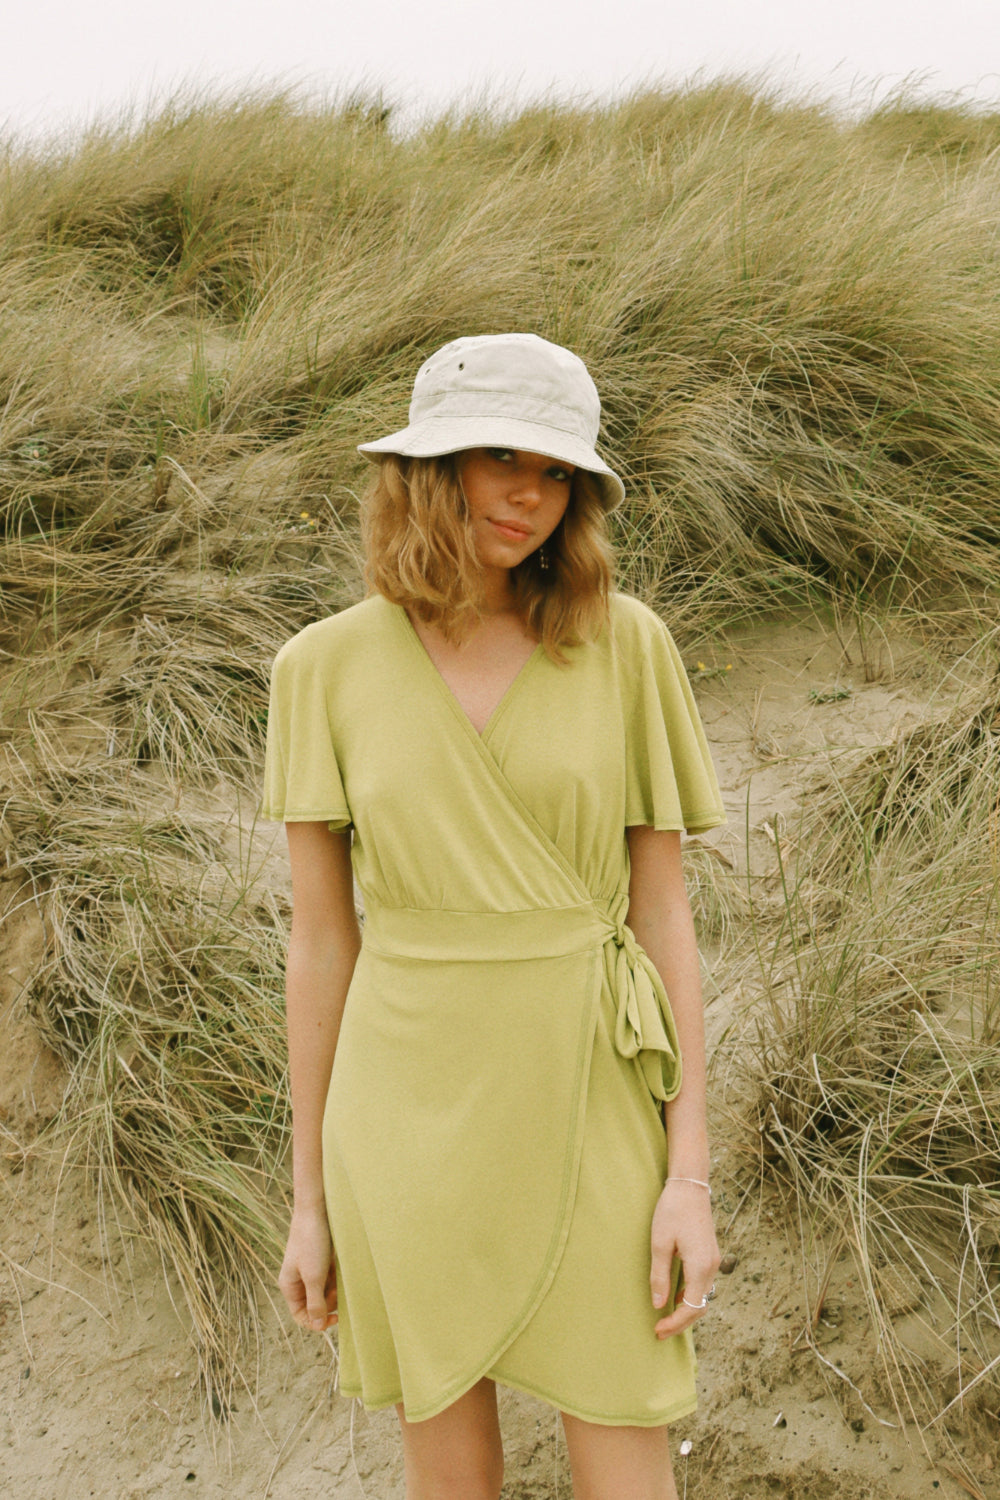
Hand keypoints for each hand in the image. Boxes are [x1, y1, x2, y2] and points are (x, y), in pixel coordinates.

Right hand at [278, 1204, 337, 1332]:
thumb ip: (315, 1302)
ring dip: (335, 1290)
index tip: (335, 1318)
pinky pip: (330, 1278)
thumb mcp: (313, 1276)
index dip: (317, 1321)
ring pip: (324, 1291)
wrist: (316, 1209)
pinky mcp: (321, 1260)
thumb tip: (318, 1326)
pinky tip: (342, 1270)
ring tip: (341, 1279)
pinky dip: (337, 1278)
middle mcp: (298, 1280)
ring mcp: (310, 1269)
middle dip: (329, 1303)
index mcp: (290, 1286)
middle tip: (340, 1293)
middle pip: (314, 1304)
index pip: (301, 1315)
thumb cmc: (312, 1242)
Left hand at [649, 1179, 720, 1338]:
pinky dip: (691, 1296)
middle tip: (659, 1331)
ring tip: (665, 1318)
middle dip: (681, 1322)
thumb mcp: (660, 1243)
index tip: (658, 1330)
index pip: (691, 1308)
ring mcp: (714, 1260)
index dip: (675, 1323)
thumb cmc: (672, 1211)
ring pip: (703, 1296)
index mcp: (701, 1266)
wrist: (690, 1185)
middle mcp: (712, 1267)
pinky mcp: (710, 1254)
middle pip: (700, 1306)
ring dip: (686, 1310)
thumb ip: (660, 1276)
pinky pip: (703, 1284)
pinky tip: (675, 1296)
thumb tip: (659, 1305)